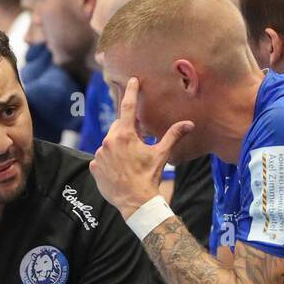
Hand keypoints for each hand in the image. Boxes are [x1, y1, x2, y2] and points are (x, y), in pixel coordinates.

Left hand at [88, 77, 193, 217]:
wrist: (136, 203)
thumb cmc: (149, 177)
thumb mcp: (162, 154)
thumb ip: (173, 135)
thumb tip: (189, 124)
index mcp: (125, 135)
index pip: (127, 106)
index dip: (131, 91)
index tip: (132, 80)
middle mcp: (108, 142)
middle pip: (118, 127)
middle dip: (127, 131)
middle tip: (138, 143)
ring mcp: (99, 155)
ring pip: (109, 144)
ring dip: (118, 148)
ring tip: (129, 162)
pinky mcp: (94, 168)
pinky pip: (101, 159)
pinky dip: (109, 161)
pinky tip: (119, 171)